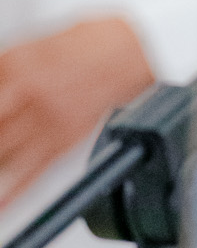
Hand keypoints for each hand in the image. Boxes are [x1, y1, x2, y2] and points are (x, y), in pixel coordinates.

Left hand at [0, 17, 153, 205]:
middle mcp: (29, 94)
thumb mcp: (32, 45)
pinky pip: (31, 171)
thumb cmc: (89, 43)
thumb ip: (5, 67)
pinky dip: (13, 191)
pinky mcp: (64, 141)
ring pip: (2, 153)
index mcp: (16, 64)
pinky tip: (2, 204)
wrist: (132, 52)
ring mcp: (47, 120)